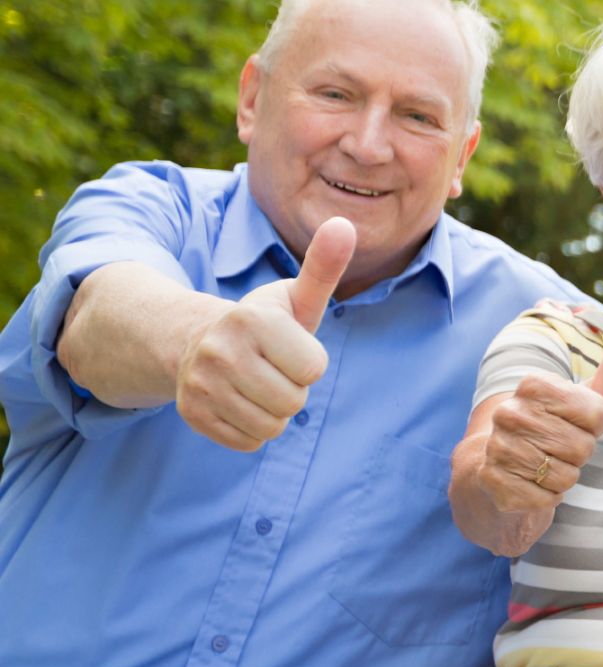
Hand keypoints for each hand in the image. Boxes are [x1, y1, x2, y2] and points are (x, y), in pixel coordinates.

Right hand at [173, 217, 353, 450]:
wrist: (198, 342)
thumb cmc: (265, 322)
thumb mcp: (294, 297)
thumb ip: (323, 266)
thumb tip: (345, 224)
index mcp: (252, 321)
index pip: (313, 368)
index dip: (309, 361)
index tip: (290, 347)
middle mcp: (219, 352)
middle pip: (293, 402)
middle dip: (293, 388)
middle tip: (273, 368)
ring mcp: (200, 385)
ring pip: (271, 427)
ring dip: (274, 411)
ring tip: (257, 383)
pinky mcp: (192, 414)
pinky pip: (248, 442)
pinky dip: (252, 428)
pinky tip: (239, 401)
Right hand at [473, 319, 602, 510]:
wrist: (498, 471)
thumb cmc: (555, 430)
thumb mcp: (589, 398)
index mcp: (532, 385)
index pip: (595, 414)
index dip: (593, 427)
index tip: (574, 424)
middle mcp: (509, 413)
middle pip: (582, 447)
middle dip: (579, 455)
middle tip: (558, 450)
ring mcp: (498, 448)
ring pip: (564, 475)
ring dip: (563, 478)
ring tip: (543, 466)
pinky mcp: (496, 484)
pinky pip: (546, 498)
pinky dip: (547, 498)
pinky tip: (531, 486)